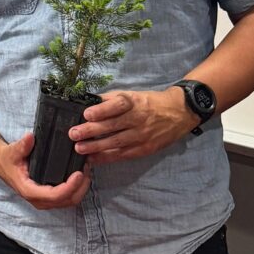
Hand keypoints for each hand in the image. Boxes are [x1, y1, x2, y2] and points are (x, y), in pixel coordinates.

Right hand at [0, 132, 91, 209]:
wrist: (2, 164)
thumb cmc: (8, 159)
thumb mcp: (13, 150)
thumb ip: (22, 145)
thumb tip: (30, 137)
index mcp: (29, 190)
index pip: (55, 196)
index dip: (70, 187)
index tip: (79, 173)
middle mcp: (38, 200)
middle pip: (67, 201)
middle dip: (80, 187)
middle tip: (86, 169)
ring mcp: (44, 200)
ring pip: (69, 201)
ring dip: (81, 189)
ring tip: (86, 170)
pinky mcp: (49, 197)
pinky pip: (67, 198)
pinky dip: (77, 189)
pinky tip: (80, 175)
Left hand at [68, 87, 192, 163]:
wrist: (179, 113)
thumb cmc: (150, 102)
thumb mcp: (133, 95)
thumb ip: (111, 99)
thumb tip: (89, 101)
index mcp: (134, 102)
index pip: (117, 105)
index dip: (102, 110)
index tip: (87, 113)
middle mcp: (138, 118)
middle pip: (113, 125)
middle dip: (91, 130)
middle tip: (74, 134)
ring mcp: (142, 135)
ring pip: (116, 142)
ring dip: (96, 146)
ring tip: (79, 148)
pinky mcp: (145, 149)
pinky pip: (123, 154)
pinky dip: (107, 157)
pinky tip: (93, 158)